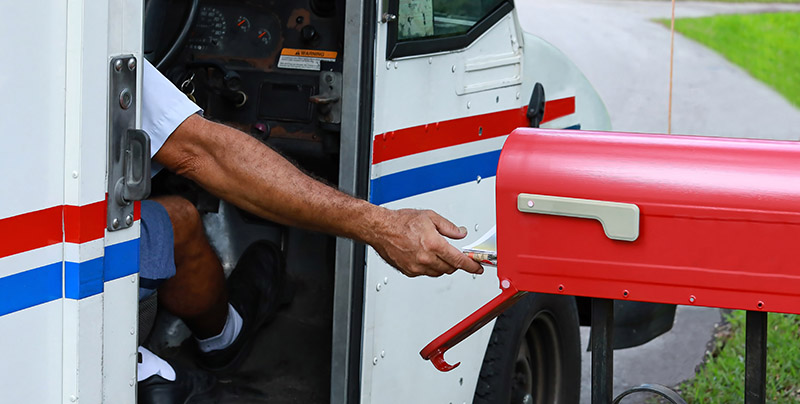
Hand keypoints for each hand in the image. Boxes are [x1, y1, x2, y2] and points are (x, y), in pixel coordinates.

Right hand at [369, 209, 484, 277]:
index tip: (477, 268)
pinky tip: (425, 256)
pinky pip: (425, 273)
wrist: (380, 229)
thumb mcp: (430, 217)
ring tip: (436, 252)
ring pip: (438, 272)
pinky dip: (429, 267)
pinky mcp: (409, 271)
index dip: (471, 266)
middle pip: (450, 268)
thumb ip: (449, 227)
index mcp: (433, 244)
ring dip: (442, 265)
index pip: (458, 260)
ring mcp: (416, 267)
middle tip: (455, 255)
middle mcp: (425, 258)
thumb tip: (461, 233)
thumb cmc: (400, 222)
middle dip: (455, 263)